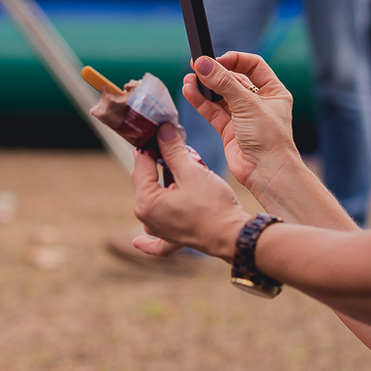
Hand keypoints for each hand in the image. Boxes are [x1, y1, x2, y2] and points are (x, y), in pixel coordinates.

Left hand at [130, 123, 250, 260]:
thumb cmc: (213, 206)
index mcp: (146, 201)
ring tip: (186, 168)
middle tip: (178, 146)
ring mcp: (158, 230)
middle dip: (161, 162)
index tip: (162, 130)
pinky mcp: (173, 238)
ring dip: (166, 183)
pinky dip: (149, 239)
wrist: (234, 236)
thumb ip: (173, 150)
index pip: (141, 162)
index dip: (152, 143)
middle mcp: (147, 218)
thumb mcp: (191, 172)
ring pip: (155, 198)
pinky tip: (137, 241)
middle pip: (147, 180)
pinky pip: (157, 238)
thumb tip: (162, 130)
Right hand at [182, 52, 298, 193]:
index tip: (218, 60)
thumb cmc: (269, 139)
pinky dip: (201, 102)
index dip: (235, 60)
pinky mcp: (228, 130)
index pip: (253, 66)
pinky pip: (212, 111)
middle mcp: (258, 102)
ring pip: (220, 96)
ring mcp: (242, 117)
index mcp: (273, 92)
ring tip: (189, 79)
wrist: (266, 172)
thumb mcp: (247, 104)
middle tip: (197, 66)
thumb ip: (223, 83)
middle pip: (233, 80)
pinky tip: (190, 92)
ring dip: (205, 87)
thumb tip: (203, 64)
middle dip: (215, 73)